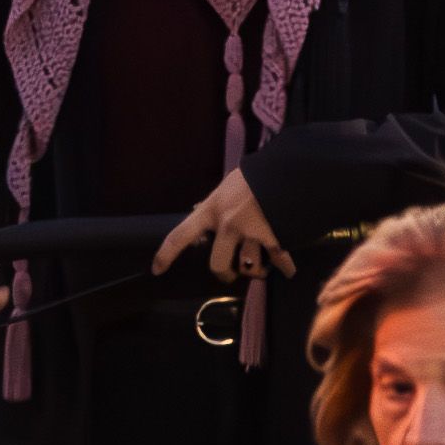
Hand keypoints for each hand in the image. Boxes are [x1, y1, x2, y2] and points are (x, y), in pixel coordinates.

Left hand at [156, 168, 289, 280]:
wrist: (285, 170)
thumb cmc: (253, 176)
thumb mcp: (225, 187)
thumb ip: (214, 204)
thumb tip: (198, 210)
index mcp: (210, 210)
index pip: (180, 235)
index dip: (166, 255)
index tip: (157, 270)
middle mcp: (226, 225)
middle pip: (217, 264)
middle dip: (223, 273)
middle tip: (228, 273)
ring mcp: (250, 233)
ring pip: (248, 267)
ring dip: (254, 271)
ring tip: (259, 269)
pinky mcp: (274, 238)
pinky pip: (278, 260)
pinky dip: (285, 267)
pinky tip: (287, 271)